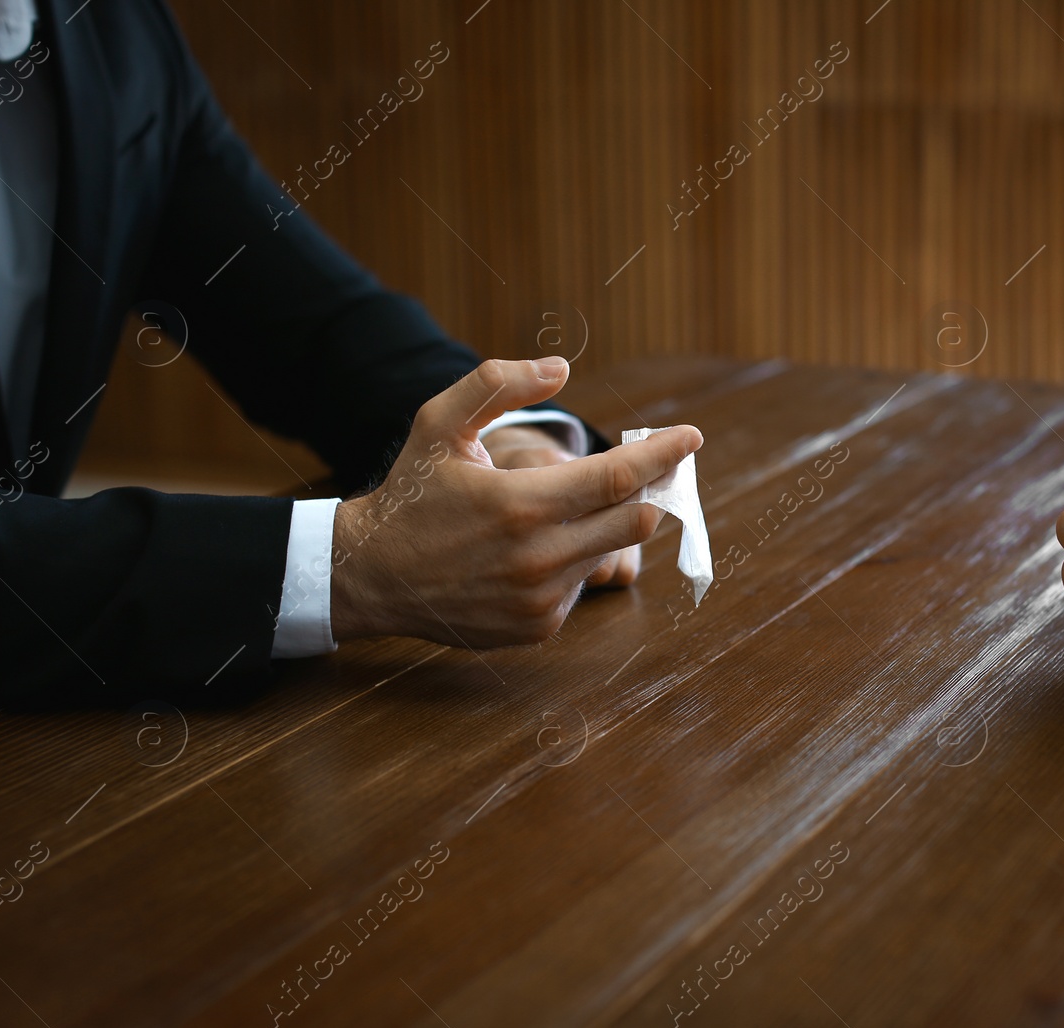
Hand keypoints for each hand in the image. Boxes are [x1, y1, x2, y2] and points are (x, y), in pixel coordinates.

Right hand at [330, 356, 701, 646]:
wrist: (371, 576)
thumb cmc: (410, 493)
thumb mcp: (439, 424)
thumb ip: (497, 384)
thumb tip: (561, 366)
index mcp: (519, 505)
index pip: (618, 478)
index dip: (662, 454)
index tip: (692, 435)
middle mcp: (537, 559)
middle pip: (634, 520)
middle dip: (650, 488)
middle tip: (650, 465)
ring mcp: (540, 599)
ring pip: (610, 552)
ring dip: (606, 523)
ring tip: (565, 505)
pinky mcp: (538, 626)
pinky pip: (582, 583)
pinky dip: (575, 558)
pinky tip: (535, 547)